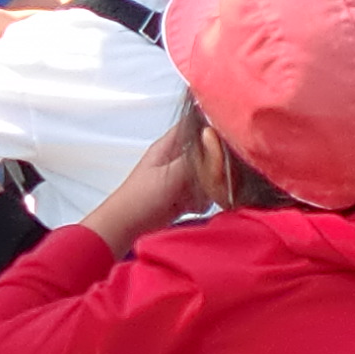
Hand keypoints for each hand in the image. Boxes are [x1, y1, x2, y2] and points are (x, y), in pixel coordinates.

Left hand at [83, 114, 203, 249]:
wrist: (127, 228)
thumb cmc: (137, 199)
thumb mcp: (169, 176)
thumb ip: (194, 160)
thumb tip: (215, 141)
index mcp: (168, 146)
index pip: (194, 125)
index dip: (212, 127)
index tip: (227, 137)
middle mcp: (176, 159)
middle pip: (207, 152)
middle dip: (214, 165)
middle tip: (213, 176)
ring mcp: (181, 177)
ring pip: (208, 174)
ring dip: (209, 185)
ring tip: (196, 194)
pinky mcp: (184, 195)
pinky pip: (205, 194)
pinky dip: (203, 201)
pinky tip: (193, 207)